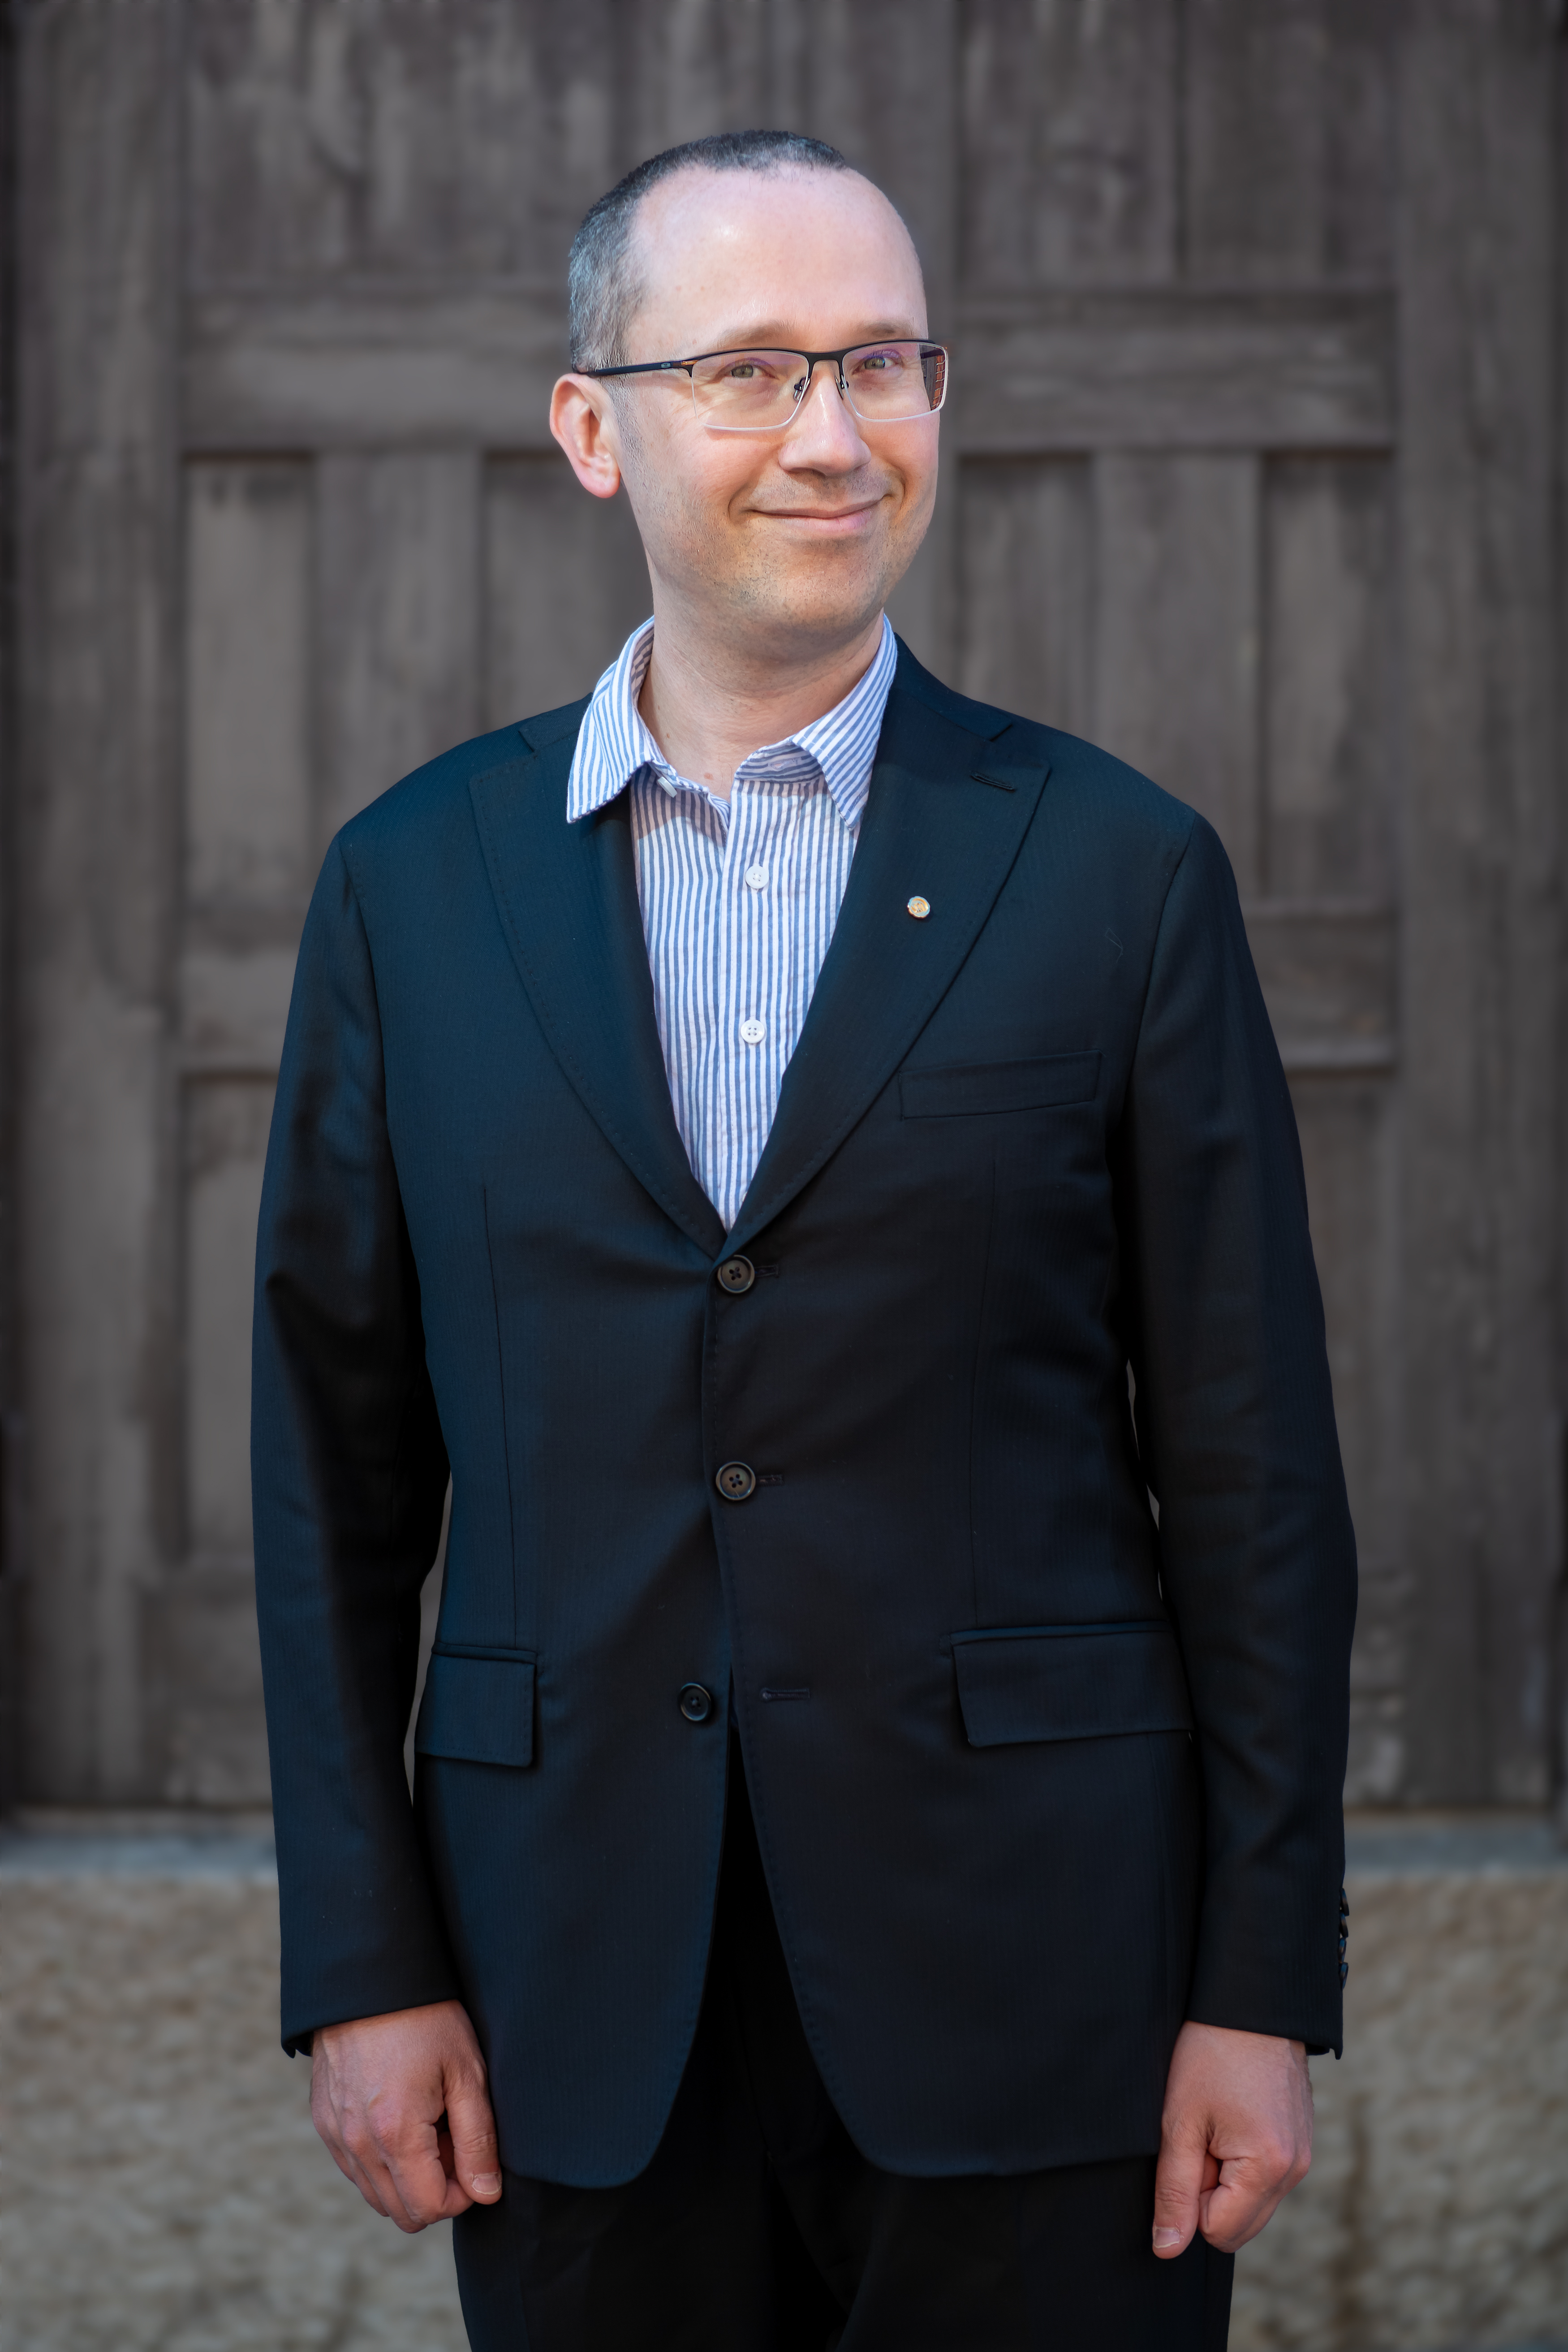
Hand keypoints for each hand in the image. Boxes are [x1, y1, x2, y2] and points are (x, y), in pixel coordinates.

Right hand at [310, 1998, 502, 2232]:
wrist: (371, 1978)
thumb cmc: (427, 2019)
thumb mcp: (467, 2073)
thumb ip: (478, 2140)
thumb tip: (486, 2195)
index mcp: (394, 2133)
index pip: (429, 2209)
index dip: (462, 2194)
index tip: (473, 2156)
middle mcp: (357, 2143)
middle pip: (401, 2212)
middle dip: (435, 2189)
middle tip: (452, 2138)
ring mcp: (335, 2134)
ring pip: (376, 2195)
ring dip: (408, 2177)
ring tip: (428, 2124)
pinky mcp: (324, 2122)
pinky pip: (356, 2169)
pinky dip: (382, 2160)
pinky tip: (401, 2117)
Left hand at [1152, 2021, 1311, 2257]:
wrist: (1251, 2004)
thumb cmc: (1210, 2055)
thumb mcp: (1179, 2122)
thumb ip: (1173, 2191)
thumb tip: (1167, 2249)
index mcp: (1269, 2168)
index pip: (1217, 2231)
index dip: (1189, 2196)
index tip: (1189, 2146)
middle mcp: (1296, 2170)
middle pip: (1239, 2224)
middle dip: (1208, 2190)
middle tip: (1201, 2135)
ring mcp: (1303, 2157)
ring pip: (1251, 2202)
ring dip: (1224, 2175)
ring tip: (1218, 2122)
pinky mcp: (1301, 2143)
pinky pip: (1265, 2178)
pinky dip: (1242, 2160)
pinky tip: (1234, 2116)